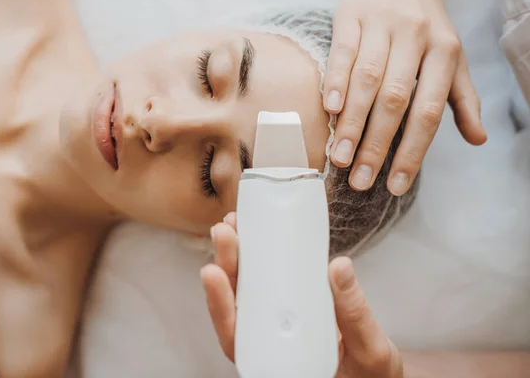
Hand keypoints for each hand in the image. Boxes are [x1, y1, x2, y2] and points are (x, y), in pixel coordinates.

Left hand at [201, 213, 402, 377]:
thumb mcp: (370, 351)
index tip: (212, 272)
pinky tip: (256, 236)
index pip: (237, 336)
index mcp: (280, 363)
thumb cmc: (369, 374)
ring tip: (232, 226)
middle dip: (227, 267)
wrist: (378, 376)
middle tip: (225, 232)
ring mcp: (277, 327)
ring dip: (237, 259)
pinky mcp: (289, 309)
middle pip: (237, 307)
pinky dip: (261, 260)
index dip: (221, 303)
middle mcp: (271, 345)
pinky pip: (268, 286)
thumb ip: (354, 314)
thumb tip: (339, 268)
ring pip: (246, 294)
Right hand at [323, 0, 486, 194]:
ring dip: (352, 122)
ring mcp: (381, 25)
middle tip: (360, 180)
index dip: (412, 152)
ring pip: (366, 79)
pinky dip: (335, 81)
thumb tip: (478, 139)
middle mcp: (416, 38)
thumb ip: (462, 98)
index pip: (428, 111)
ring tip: (340, 158)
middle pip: (395, 100)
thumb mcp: (452, 57)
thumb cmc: (428, 24)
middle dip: (376, 144)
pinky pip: (342, 51)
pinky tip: (329, 109)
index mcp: (444, 53)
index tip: (396, 185)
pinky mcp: (350, 15)